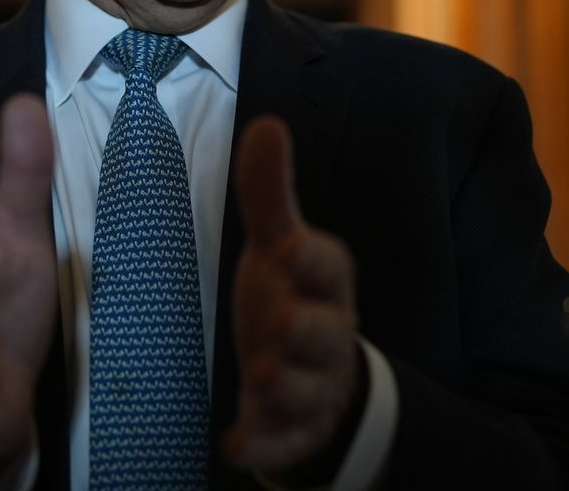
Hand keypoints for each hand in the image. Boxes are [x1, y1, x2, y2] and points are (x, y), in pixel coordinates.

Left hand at [225, 116, 365, 480]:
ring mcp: (313, 385)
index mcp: (324, 284)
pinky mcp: (294, 430)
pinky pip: (286, 442)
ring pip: (308, 389)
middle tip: (277, 323)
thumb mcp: (277, 247)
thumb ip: (269, 193)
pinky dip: (265, 446)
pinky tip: (237, 445)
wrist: (312, 375)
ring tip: (260, 379)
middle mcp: (326, 334)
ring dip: (284, 385)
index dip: (313, 259)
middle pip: (327, 332)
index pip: (331, 266)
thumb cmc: (290, 296)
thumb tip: (267, 123)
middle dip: (305, 329)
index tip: (288, 247)